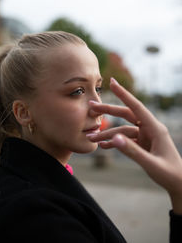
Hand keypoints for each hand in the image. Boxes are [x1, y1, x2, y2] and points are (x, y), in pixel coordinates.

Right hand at [88, 78, 181, 213]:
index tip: (112, 82)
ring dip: (107, 134)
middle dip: (109, 111)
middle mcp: (150, 129)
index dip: (124, 94)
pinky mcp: (142, 144)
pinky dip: (114, 142)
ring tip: (91, 139)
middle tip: (92, 107)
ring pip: (123, 130)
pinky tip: (103, 146)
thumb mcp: (151, 164)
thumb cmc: (169, 174)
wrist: (178, 184)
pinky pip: (125, 140)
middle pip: (126, 115)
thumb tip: (115, 138)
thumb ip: (133, 152)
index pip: (137, 107)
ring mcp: (145, 136)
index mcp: (155, 128)